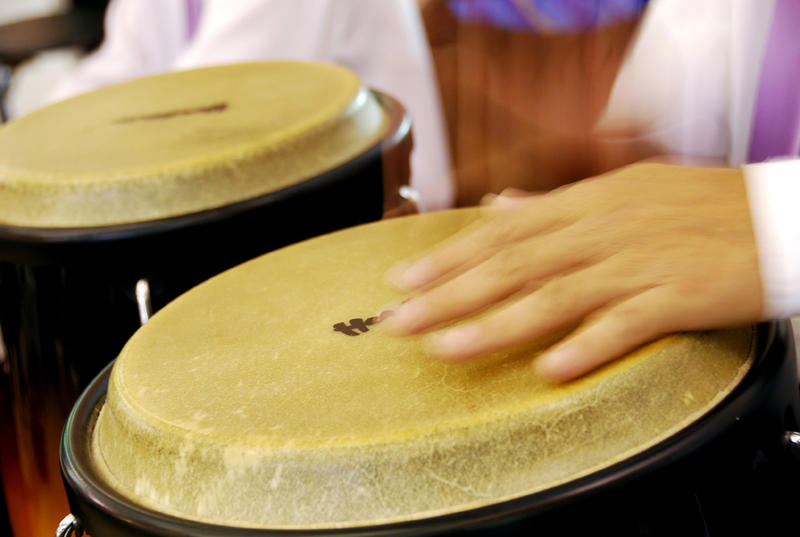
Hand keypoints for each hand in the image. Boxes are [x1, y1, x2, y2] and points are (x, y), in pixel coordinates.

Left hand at [384, 163, 763, 381]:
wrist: (778, 214)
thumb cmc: (699, 205)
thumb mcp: (623, 191)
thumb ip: (555, 206)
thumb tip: (499, 208)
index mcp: (587, 204)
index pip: (503, 232)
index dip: (449, 256)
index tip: (404, 279)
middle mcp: (603, 230)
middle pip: (513, 264)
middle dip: (449, 294)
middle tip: (400, 319)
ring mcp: (639, 262)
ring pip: (554, 295)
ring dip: (496, 323)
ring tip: (446, 349)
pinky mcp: (678, 295)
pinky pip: (626, 324)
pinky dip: (586, 345)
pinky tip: (549, 368)